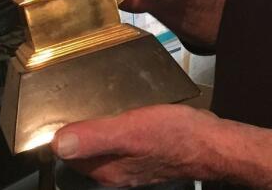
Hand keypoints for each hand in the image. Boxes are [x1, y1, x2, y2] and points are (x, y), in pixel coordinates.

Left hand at [52, 104, 221, 186]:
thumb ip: (95, 137)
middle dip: (76, 127)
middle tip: (75, 99)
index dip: (61, 130)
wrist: (213, 143)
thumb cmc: (176, 136)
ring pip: (101, 143)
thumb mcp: (131, 131)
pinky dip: (115, 125)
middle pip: (82, 150)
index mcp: (105, 170)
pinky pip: (119, 139)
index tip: (59, 108)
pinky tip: (122, 110)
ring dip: (95, 124)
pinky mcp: (144, 154)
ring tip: (95, 100)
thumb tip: (58, 143)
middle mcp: (114, 171)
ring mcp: (129, 163)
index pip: (67, 153)